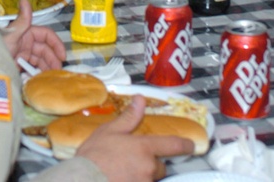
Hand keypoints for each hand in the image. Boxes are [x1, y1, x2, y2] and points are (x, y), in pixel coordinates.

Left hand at [2, 0, 65, 71]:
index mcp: (27, 33)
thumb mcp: (10, 34)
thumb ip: (22, 20)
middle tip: (58, 71)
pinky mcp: (19, 66)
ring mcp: (23, 55)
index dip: (57, 44)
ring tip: (52, 77)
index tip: (63, 56)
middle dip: (53, 59)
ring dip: (47, 68)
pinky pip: (33, 69)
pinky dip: (39, 73)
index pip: (47, 36)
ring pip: (41, 60)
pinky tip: (42, 80)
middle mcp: (26, 43)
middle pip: (45, 50)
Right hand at [77, 94, 194, 180]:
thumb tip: (140, 99)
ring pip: (150, 179)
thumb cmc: (94, 155)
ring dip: (142, 176)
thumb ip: (128, 118)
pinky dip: (135, 181)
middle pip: (160, 166)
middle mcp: (149, 168)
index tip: (190, 145)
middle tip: (132, 161)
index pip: (173, 145)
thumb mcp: (109, 131)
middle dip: (151, 164)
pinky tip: (121, 178)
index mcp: (144, 148)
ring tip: (123, 172)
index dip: (185, 145)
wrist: (82, 180)